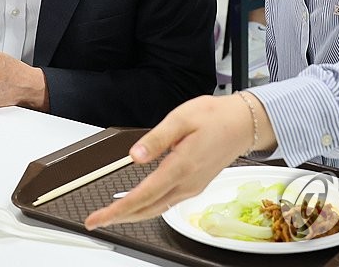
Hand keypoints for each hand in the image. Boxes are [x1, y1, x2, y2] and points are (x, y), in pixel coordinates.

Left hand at [84, 93, 269, 228]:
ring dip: (132, 214)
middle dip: (119, 217)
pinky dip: (147, 208)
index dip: (118, 209)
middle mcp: (187, 183)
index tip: (98, 217)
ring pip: (157, 209)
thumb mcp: (181, 118)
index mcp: (181, 167)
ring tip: (111, 214)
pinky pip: (166, 203)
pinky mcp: (194, 186)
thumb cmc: (215, 117)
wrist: (243, 124)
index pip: (143, 195)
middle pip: (148, 209)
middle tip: (96, 221)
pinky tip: (137, 205)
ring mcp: (192, 187)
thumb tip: (135, 155)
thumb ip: (156, 138)